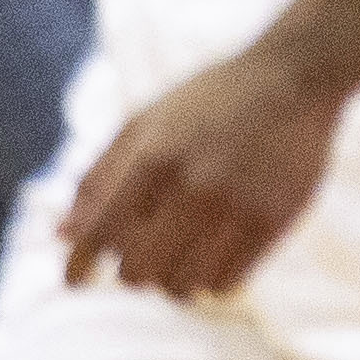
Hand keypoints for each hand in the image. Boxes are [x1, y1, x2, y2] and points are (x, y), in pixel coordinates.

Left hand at [59, 42, 347, 299]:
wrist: (299, 73)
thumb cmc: (212, 98)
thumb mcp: (147, 121)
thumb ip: (99, 177)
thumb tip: (61, 236)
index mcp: (156, 154)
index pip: (99, 234)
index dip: (79, 266)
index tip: (75, 281)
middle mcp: (195, 182)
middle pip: (137, 272)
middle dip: (135, 268)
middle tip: (149, 249)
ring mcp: (239, 202)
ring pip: (181, 286)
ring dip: (174, 277)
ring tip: (185, 252)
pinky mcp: (276, 217)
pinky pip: (226, 283)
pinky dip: (213, 278)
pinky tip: (217, 253)